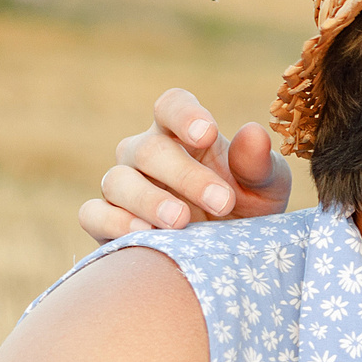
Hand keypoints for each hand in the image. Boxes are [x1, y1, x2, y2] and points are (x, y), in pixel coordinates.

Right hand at [78, 89, 293, 242]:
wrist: (231, 256)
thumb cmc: (249, 209)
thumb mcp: (267, 187)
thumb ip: (259, 163)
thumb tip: (254, 133)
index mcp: (183, 133)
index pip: (171, 105)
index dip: (184, 114)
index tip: (208, 133)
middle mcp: (146, 153)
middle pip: (150, 150)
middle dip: (186, 176)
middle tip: (222, 203)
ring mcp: (124, 186)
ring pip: (118, 180)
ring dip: (149, 200)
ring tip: (180, 223)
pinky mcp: (107, 221)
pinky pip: (93, 213)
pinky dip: (113, 222)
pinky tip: (144, 235)